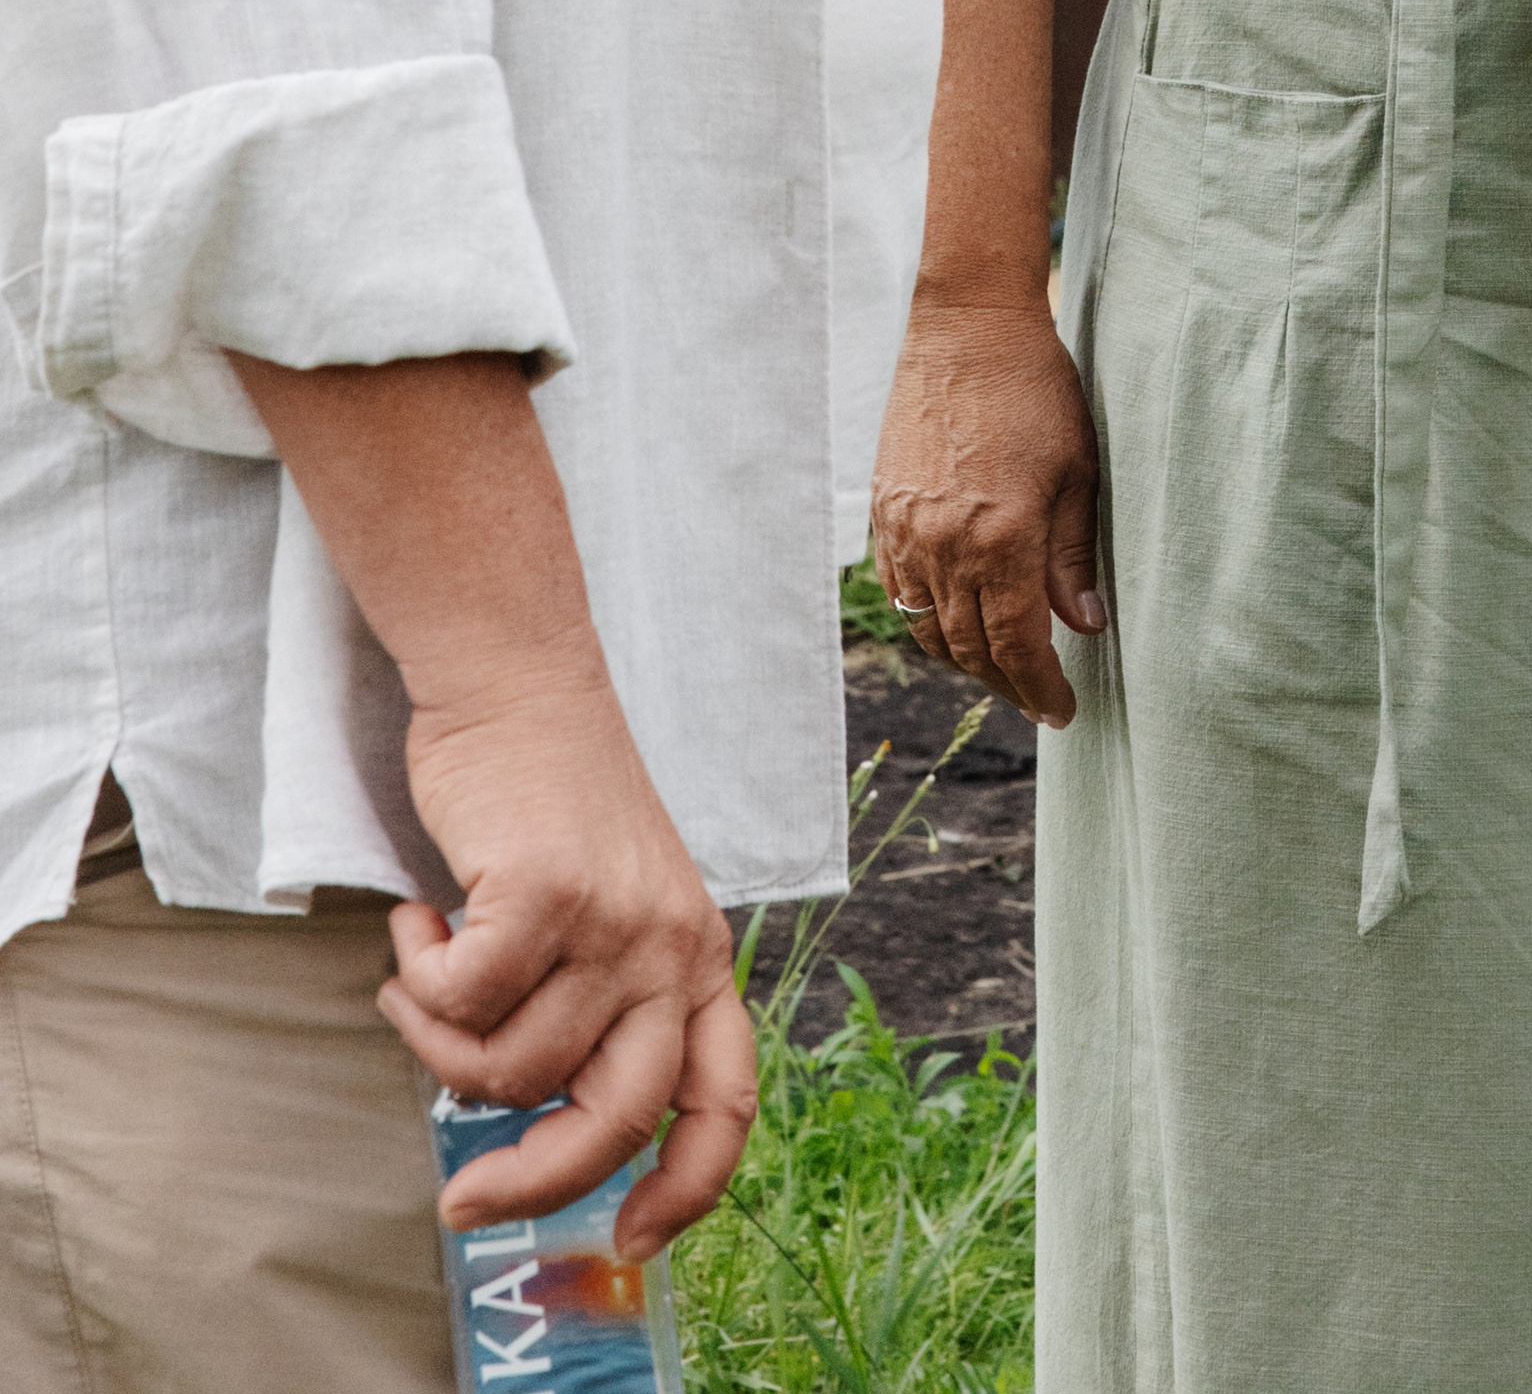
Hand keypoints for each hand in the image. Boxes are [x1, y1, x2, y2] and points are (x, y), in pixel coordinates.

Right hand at [386, 657, 756, 1258]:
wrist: (518, 677)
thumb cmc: (548, 800)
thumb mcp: (610, 907)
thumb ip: (596, 1005)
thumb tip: (532, 1125)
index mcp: (697, 955)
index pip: (726, 1100)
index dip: (691, 1190)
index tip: (634, 1242)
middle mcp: (670, 945)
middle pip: (613, 1120)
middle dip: (531, 1180)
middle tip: (463, 1200)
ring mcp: (613, 919)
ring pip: (508, 1067)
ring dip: (439, 1041)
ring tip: (424, 972)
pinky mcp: (545, 893)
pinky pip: (458, 1004)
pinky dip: (417, 981)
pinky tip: (417, 925)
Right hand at [871, 296, 1103, 727]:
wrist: (967, 326)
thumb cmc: (1036, 390)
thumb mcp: (1076, 471)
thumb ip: (1075, 556)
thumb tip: (1086, 626)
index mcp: (999, 538)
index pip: (1016, 645)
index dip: (1040, 688)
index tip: (1063, 712)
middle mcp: (943, 544)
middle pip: (970, 648)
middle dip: (1007, 684)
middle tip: (1039, 699)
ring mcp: (904, 529)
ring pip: (929, 627)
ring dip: (966, 659)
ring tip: (1004, 669)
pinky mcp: (883, 510)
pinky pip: (900, 590)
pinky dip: (928, 618)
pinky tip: (957, 620)